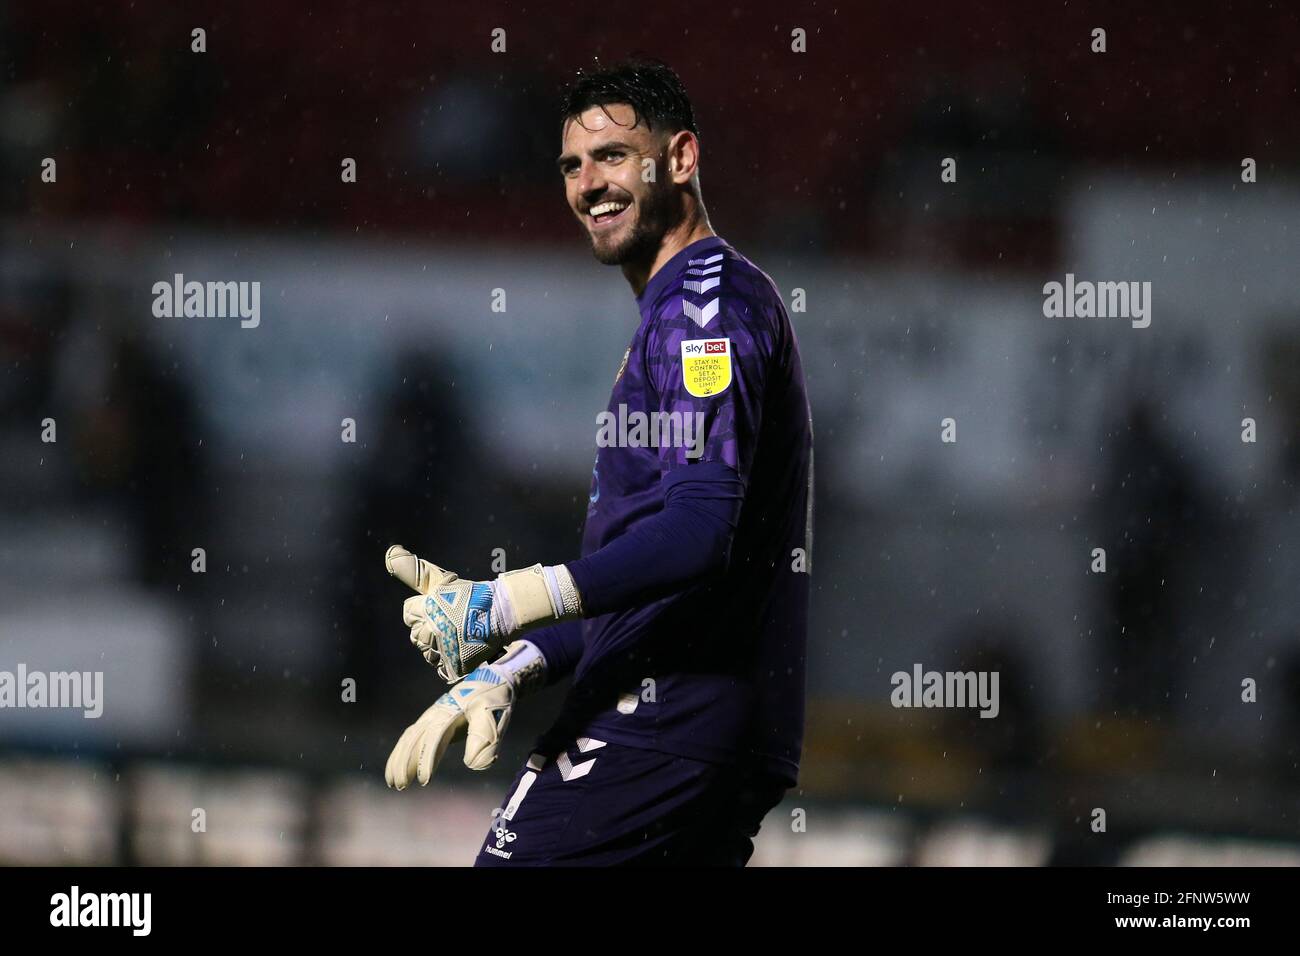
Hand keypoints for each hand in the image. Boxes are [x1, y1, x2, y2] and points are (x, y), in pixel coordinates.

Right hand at [384, 642, 541, 787]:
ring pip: (409, 739)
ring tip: (392, 782)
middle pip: (415, 739)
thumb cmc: (492, 699)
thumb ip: (484, 740)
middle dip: (405, 763)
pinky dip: (401, 752)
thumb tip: (472, 765)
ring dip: (398, 759)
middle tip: (400, 786)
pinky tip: (396, 768)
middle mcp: (435, 714)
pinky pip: (411, 737)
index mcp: (450, 712)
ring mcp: (431, 717)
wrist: (491, 680)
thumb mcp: (492, 716)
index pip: (434, 738)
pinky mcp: (431, 721)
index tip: (424, 780)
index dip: (427, 759)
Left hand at [386, 545, 500, 680]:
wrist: (501, 612)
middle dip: (430, 630)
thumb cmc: (470, 594)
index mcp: (425, 609)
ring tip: (455, 636)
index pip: (408, 614)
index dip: (422, 611)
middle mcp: (431, 631)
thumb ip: (412, 570)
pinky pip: (440, 667)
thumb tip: (390, 553)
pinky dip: (448, 661)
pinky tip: (458, 648)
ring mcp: (442, 650)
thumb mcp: (440, 581)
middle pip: (416, 636)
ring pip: (427, 653)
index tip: (439, 608)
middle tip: (451, 622)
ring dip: (438, 647)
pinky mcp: (454, 665)